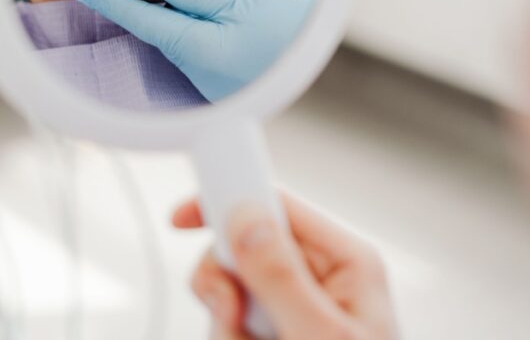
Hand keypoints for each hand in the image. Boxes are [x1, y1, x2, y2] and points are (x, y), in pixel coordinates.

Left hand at [75, 0, 313, 101]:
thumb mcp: (240, 4)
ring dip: (203, 4)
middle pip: (165, 23)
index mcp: (192, 49)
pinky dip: (220, 17)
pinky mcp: (230, 76)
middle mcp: (195, 68)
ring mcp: (213, 76)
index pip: (141, 20)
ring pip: (190, 29)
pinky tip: (246, 0)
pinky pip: (211, 40)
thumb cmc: (288, 36)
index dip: (111, 3)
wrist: (331, 70)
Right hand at [172, 194, 397, 339]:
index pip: (278, 207)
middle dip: (228, 293)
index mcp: (345, 263)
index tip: (184, 217)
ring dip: (229, 333)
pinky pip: (227, 328)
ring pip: (228, 297)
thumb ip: (281, 278)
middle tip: (238, 322)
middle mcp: (319, 279)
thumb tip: (246, 218)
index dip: (230, 202)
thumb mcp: (321, 339)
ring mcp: (292, 311)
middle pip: (242, 252)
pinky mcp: (272, 336)